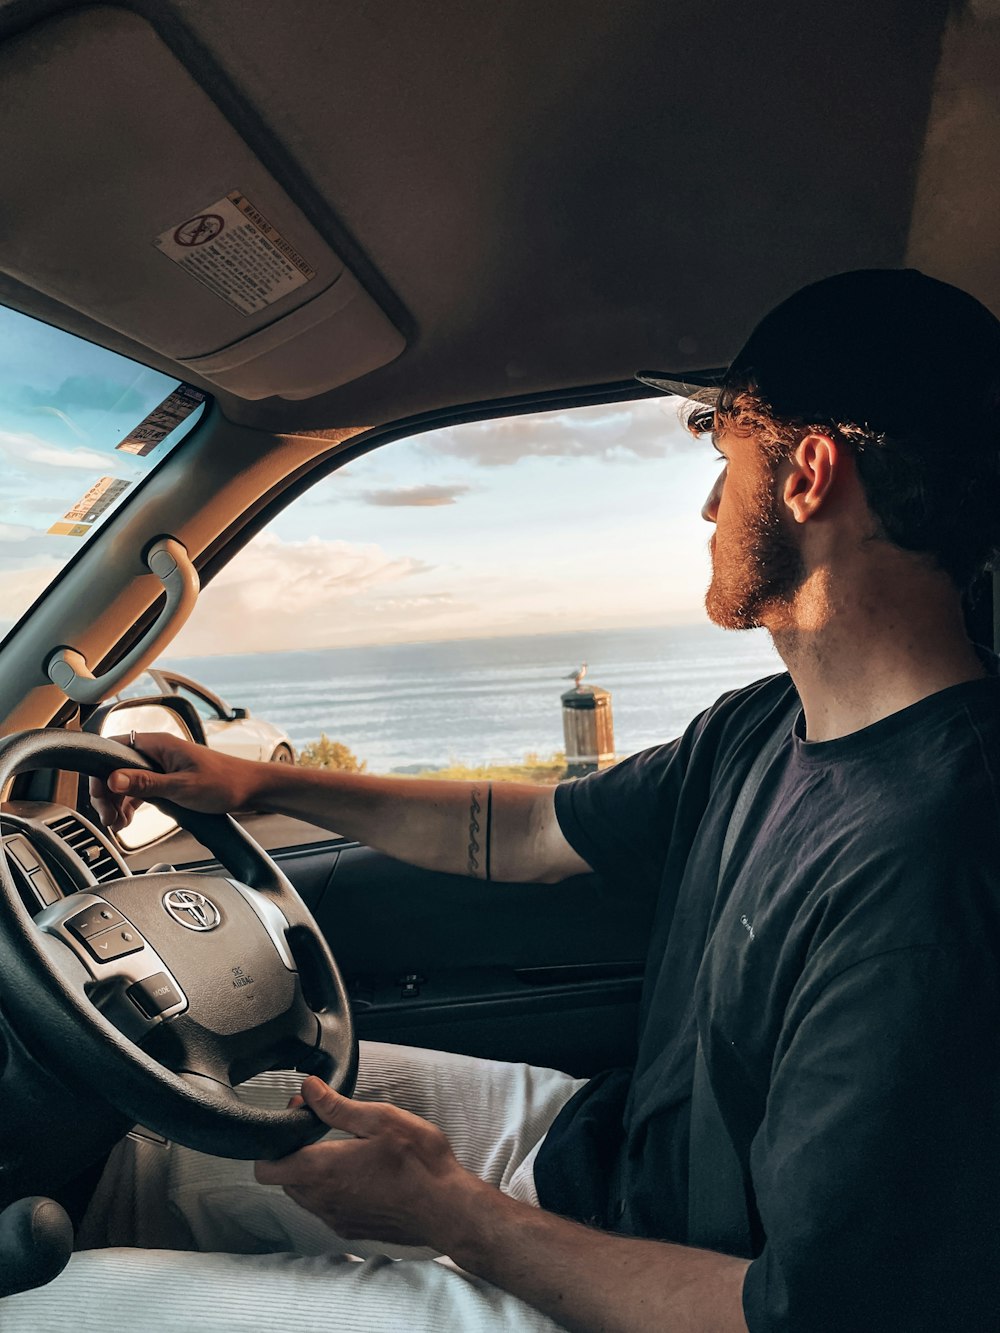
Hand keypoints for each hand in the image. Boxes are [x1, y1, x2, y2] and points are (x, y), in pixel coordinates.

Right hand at [89, 731, 257, 832]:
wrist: (251, 789)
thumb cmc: (224, 782)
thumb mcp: (181, 786)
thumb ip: (146, 783)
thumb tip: (113, 779)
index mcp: (158, 745)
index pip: (112, 751)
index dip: (100, 775)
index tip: (100, 798)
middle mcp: (157, 752)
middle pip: (116, 769)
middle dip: (107, 794)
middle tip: (109, 819)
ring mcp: (162, 766)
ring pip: (126, 782)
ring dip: (118, 803)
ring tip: (118, 825)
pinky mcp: (168, 780)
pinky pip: (140, 790)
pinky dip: (131, 805)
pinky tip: (128, 820)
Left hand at [254, 1075, 484, 1248]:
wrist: (447, 1208)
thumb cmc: (419, 1162)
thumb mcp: (380, 1120)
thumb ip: (337, 1107)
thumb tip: (308, 1089)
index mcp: (323, 1170)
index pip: (267, 1167)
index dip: (274, 1140)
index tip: (300, 1117)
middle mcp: (322, 1200)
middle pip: (284, 1178)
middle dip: (294, 1150)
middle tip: (322, 1125)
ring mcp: (336, 1218)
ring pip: (303, 1194)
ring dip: (311, 1171)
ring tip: (343, 1148)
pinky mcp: (350, 1229)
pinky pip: (324, 1207)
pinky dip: (330, 1189)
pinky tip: (358, 1173)